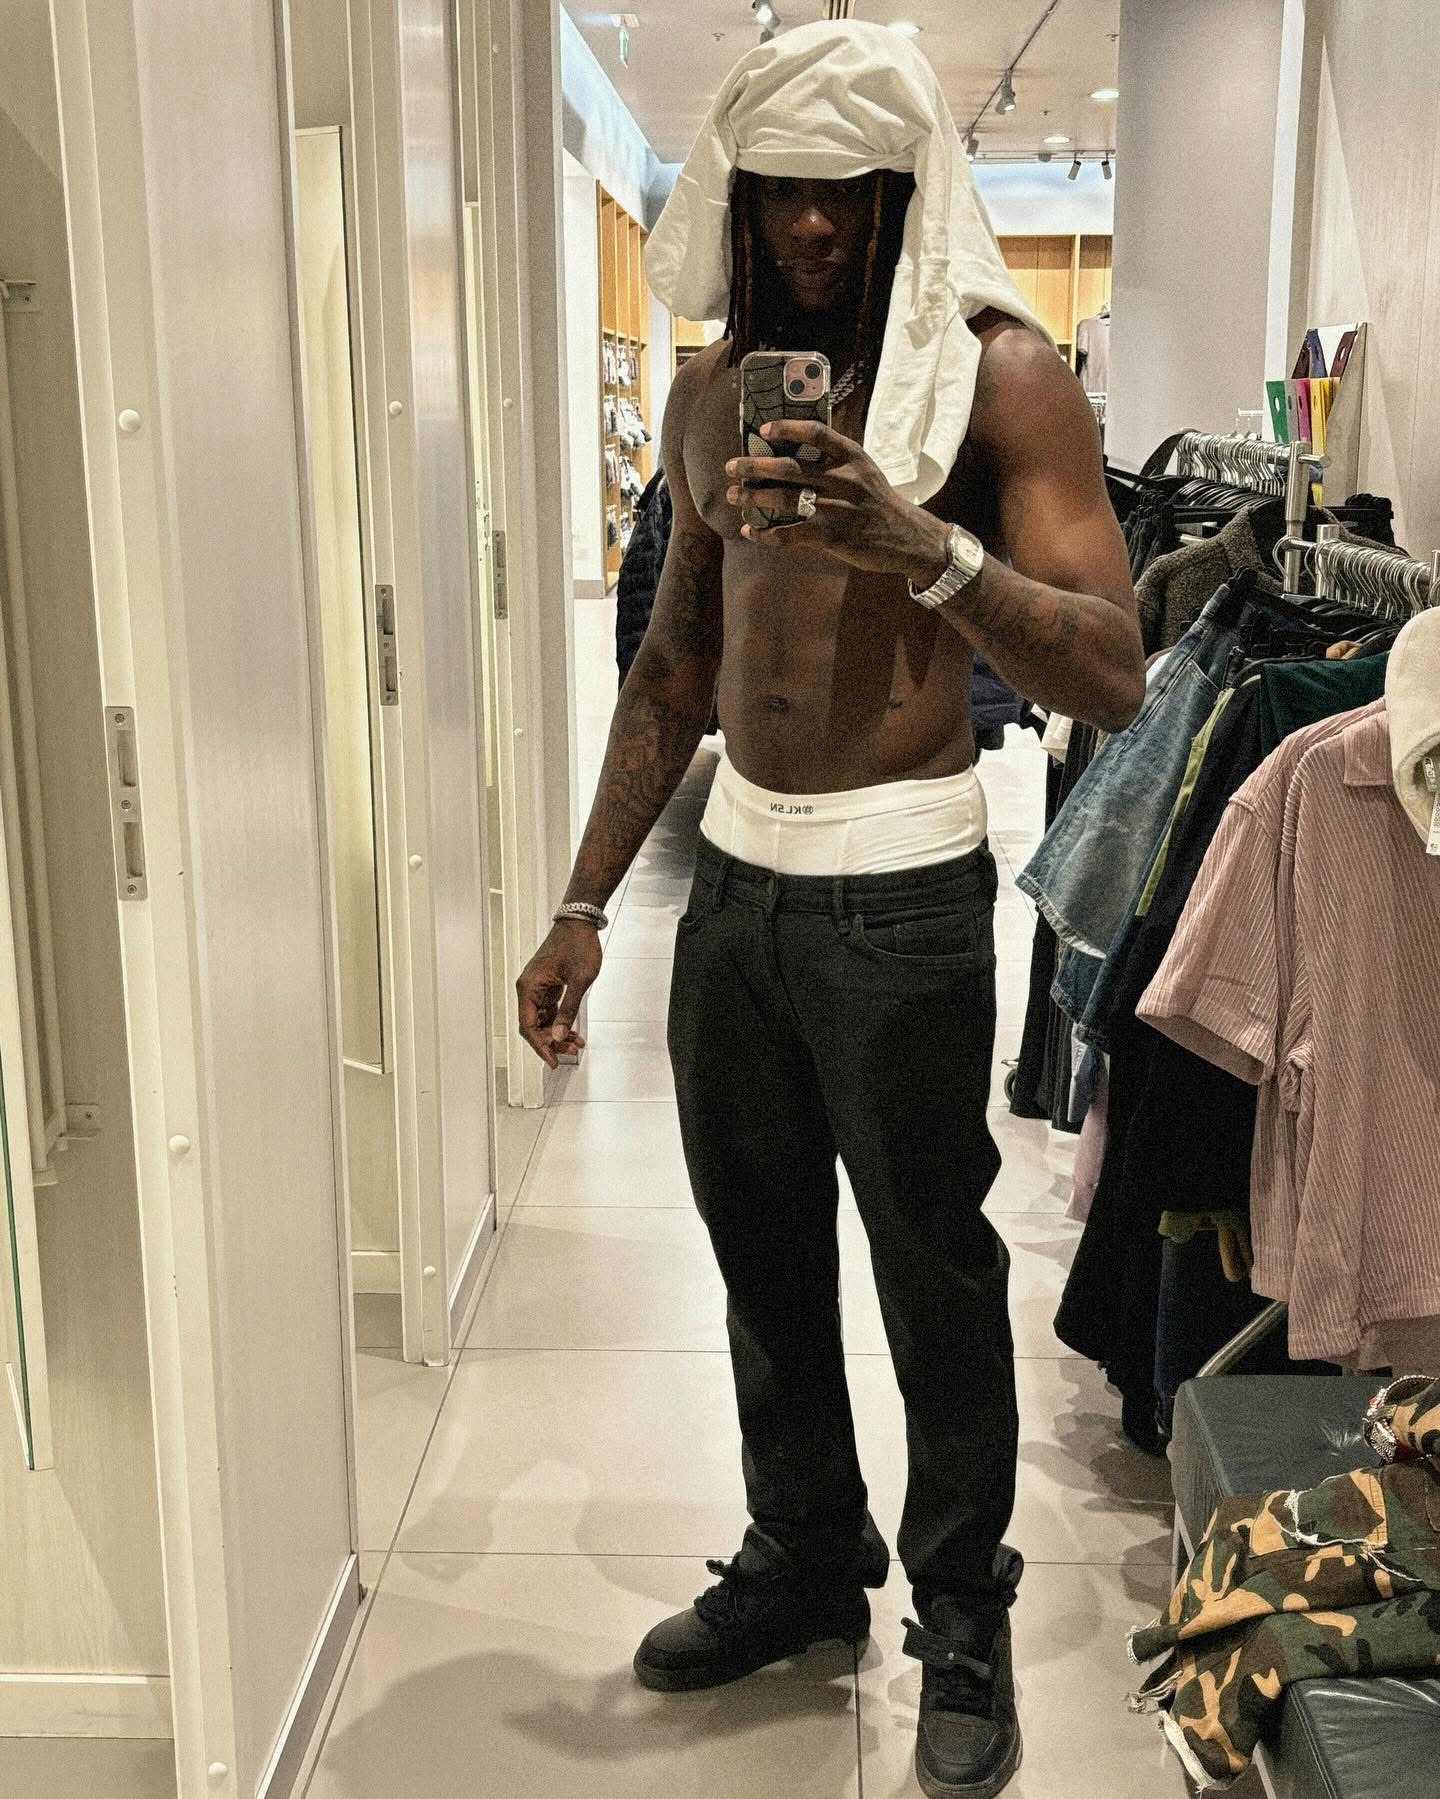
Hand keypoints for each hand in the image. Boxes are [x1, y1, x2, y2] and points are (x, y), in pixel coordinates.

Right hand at [516, 922, 601, 1068]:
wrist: (580, 923)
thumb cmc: (578, 944)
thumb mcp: (579, 981)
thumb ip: (568, 1011)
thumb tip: (559, 1036)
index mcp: (529, 987)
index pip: (528, 1026)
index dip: (539, 1046)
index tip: (552, 1061)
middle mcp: (529, 988)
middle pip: (534, 1026)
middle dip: (551, 1042)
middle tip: (570, 1052)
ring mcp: (537, 987)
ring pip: (542, 1020)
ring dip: (557, 1034)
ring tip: (576, 1043)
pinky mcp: (547, 986)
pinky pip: (549, 1011)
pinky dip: (560, 1022)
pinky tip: (573, 1031)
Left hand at [725, 419, 951, 584]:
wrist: (908, 538)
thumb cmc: (879, 503)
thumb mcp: (865, 471)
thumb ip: (835, 461)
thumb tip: (793, 453)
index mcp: (852, 456)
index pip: (816, 432)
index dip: (787, 427)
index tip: (763, 429)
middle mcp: (842, 479)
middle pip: (789, 467)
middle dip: (755, 466)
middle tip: (731, 466)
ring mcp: (836, 508)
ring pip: (784, 499)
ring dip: (754, 497)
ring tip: (733, 495)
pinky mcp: (832, 536)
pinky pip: (790, 534)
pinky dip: (766, 534)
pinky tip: (750, 532)